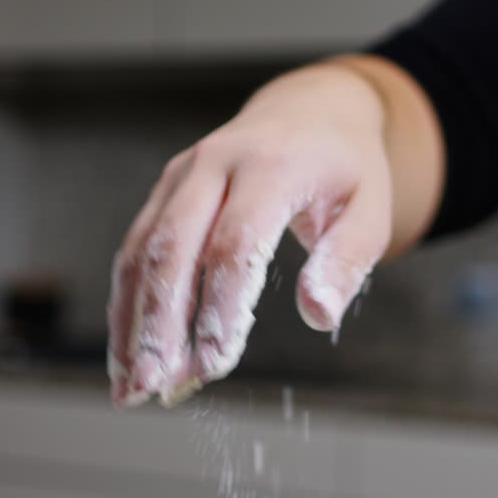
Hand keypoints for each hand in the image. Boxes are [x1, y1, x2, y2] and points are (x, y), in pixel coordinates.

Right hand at [107, 58, 439, 407]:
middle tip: (156, 385)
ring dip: (132, 322)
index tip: (215, 364)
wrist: (311, 110)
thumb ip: (346, 261)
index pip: (235, 243)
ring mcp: (181, 175)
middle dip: (159, 323)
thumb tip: (317, 314)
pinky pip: (134, 250)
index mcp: (272, 164)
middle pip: (172, 247)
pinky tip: (128, 355)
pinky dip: (126, 306)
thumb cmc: (344, 170)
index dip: (220, 307)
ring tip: (132, 386)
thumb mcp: (371, 209)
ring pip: (141, 251)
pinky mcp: (164, 192)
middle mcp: (215, 163)